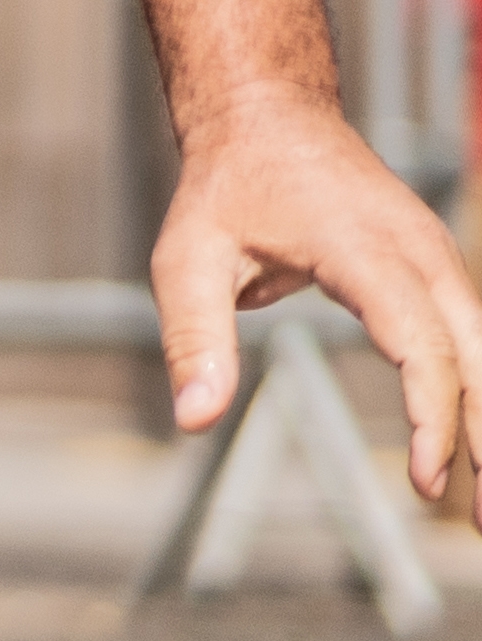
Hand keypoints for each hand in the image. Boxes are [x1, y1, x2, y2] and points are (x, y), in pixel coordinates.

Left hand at [151, 92, 481, 507]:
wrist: (270, 117)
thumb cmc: (226, 190)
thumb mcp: (188, 258)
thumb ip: (193, 338)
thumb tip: (193, 420)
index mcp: (366, 251)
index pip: (421, 345)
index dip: (431, 417)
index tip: (424, 480)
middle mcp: (421, 255)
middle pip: (476, 357)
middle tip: (475, 523)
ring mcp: (440, 260)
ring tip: (479, 507)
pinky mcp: (441, 271)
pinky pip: (474, 340)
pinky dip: (480, 394)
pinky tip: (479, 448)